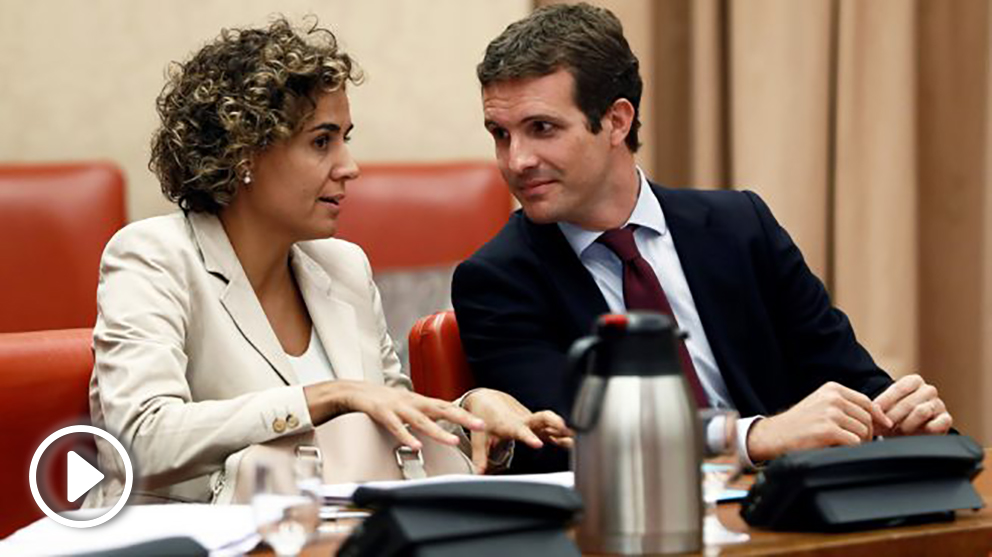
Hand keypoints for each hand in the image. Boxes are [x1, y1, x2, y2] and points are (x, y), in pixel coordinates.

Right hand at [304, 380, 483, 449]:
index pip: (448, 407)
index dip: (466, 414)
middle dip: (462, 417)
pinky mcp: (382, 413)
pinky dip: (405, 436)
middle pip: (441, 409)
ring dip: (437, 431)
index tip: (483, 423)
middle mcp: (413, 402)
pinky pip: (395, 426)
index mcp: (420, 401)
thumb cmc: (384, 401)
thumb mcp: (409, 406)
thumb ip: (426, 416)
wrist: (356, 391)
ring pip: (421, 420)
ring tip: (451, 440)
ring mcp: (398, 407)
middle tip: (480, 426)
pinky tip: (414, 445)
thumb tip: (444, 426)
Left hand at [461, 389, 573, 473]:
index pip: (521, 431)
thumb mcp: (480, 437)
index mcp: (510, 424)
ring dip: (564, 428)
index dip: (530, 437)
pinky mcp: (537, 424)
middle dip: (553, 423)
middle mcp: (524, 420)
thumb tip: (477, 473)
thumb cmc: (485, 417)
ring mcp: (532, 421)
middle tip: (564, 429)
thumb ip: (480, 456)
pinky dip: (563, 433)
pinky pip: (552, 428)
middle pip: (542, 419)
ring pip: (551, 422)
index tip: (538, 444)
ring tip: (578, 437)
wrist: (488, 399)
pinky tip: (575, 439)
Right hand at [746, 382, 892, 461]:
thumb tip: (878, 415)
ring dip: (859, 442)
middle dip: (867, 433)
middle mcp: (833, 398)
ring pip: (863, 431)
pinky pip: (854, 442)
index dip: (878, 416)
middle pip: (867, 418)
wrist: (775, 434)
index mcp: (832, 389)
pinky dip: (850, 448)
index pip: (866, 401)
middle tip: (857, 441)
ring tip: (844, 445)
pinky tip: (838, 448)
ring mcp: (830, 414)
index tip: (884, 425)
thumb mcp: (821, 404)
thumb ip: (845, 405)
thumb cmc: (799, 423)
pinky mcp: (828, 431)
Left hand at [873, 374, 951, 435]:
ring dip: (906, 424)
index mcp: (914, 381)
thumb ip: (878, 408)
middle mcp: (928, 390)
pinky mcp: (946, 420)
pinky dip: (924, 430)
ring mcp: (939, 404)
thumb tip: (872, 409)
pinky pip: (938, 424)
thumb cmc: (894, 418)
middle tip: (885, 426)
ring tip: (898, 430)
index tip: (875, 412)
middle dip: (893, 416)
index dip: (885, 401)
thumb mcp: (884, 410)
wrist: (909, 434)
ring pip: (922, 411)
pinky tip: (915, 434)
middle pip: (908, 402)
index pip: (899, 388)